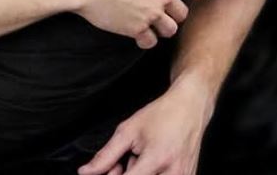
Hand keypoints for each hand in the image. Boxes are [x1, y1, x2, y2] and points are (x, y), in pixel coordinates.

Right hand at [73, 0, 205, 47]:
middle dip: (177, 10)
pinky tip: (140, 32)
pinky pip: (150, 42)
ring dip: (164, 26)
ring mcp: (148, 15)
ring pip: (170, 30)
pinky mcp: (133, 29)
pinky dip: (148, 39)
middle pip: (183, 12)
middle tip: (166, 6)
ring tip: (155, 20)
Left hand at [76, 79, 212, 174]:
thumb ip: (106, 155)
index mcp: (156, 159)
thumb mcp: (129, 130)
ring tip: (136, 162)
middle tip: (120, 164)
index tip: (109, 170)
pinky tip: (148, 166)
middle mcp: (173, 174)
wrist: (190, 108)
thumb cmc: (162, 115)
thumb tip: (86, 172)